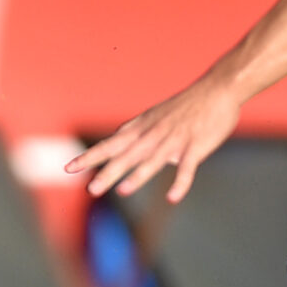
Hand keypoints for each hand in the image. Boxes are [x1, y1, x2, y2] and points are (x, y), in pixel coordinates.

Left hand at [66, 77, 243, 203]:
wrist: (217, 89)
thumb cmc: (187, 106)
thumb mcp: (156, 117)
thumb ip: (141, 134)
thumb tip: (128, 147)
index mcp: (142, 128)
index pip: (111, 144)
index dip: (90, 157)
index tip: (69, 167)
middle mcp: (154, 134)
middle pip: (127, 155)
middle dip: (108, 172)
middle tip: (90, 189)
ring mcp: (174, 140)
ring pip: (152, 160)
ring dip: (137, 176)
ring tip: (121, 191)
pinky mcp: (196, 145)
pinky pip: (187, 167)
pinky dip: (180, 182)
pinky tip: (172, 197)